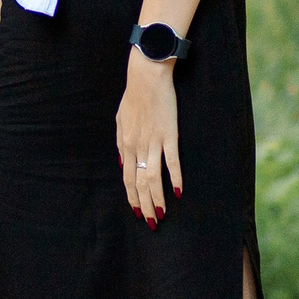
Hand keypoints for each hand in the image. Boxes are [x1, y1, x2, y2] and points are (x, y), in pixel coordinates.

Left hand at [115, 51, 182, 223]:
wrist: (147, 76)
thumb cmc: (134, 97)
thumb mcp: (120, 120)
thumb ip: (121, 143)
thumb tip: (121, 162)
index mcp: (125, 144)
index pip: (128, 178)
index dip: (132, 197)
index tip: (138, 211)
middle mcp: (136, 146)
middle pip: (139, 183)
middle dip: (144, 204)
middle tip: (152, 222)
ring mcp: (153, 141)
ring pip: (153, 177)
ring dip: (157, 198)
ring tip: (162, 214)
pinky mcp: (168, 134)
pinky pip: (171, 161)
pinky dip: (175, 177)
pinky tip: (177, 191)